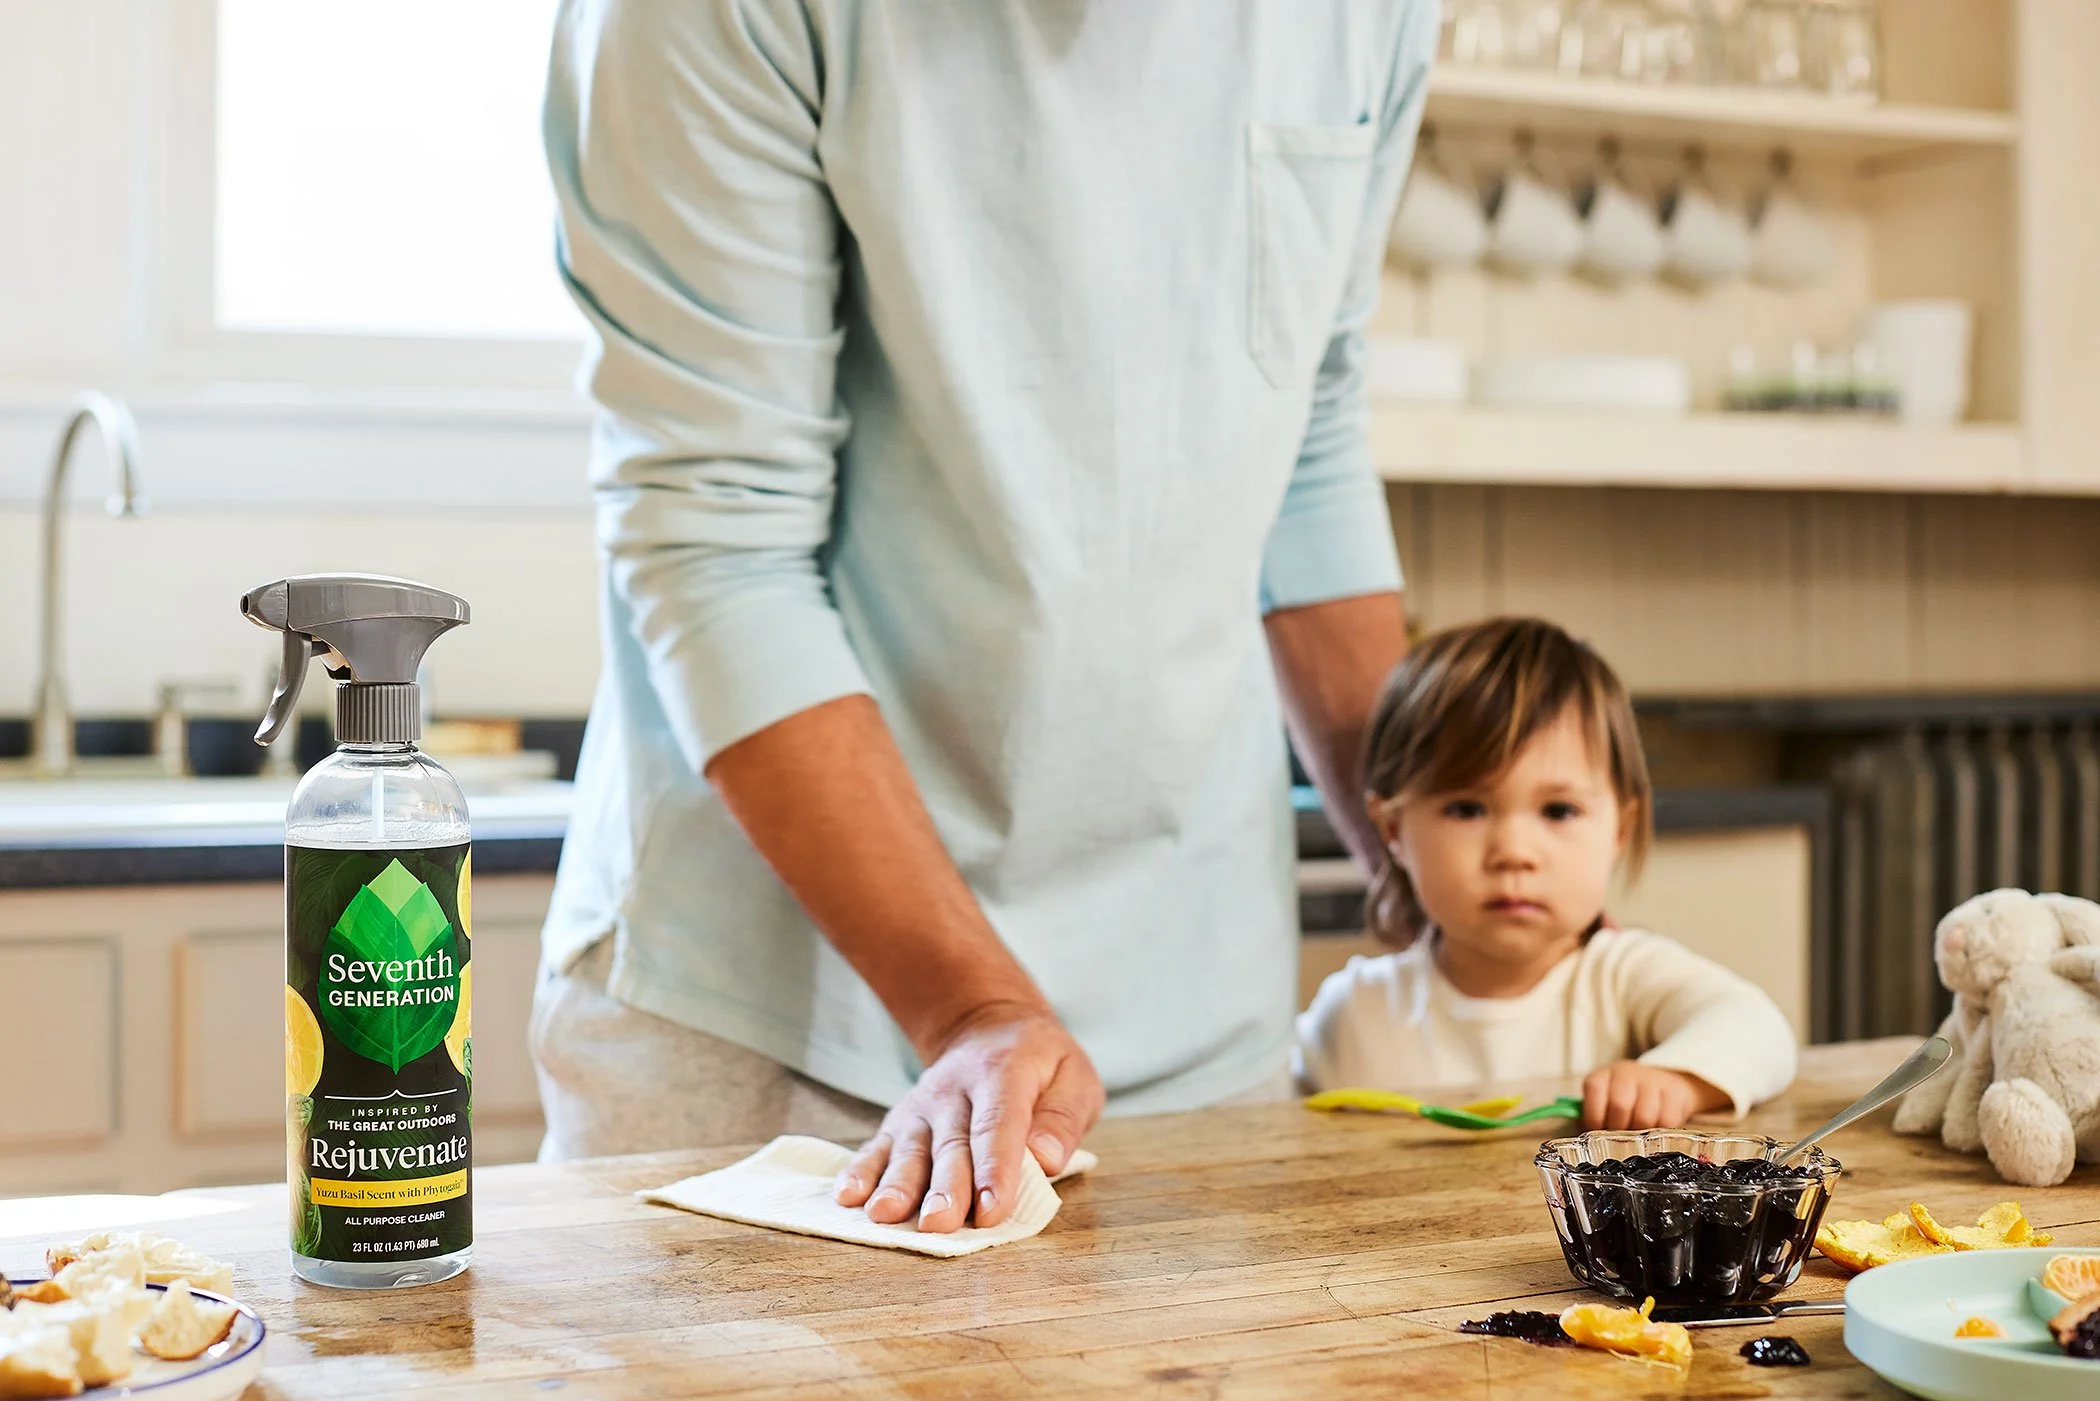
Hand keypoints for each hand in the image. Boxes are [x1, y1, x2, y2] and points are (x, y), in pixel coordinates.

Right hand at [833, 1001, 1103, 1232]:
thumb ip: (1064, 1116)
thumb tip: (1047, 1159)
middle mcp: (956, 1090)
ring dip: (897, 1184)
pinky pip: (880, 1145)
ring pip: (911, 1149)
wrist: (989, 1029)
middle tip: (938, 1223)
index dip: (995, 1169)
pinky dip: (861, 1170)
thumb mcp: (1074, 1076)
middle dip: (944, 1187)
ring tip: (884, 1215)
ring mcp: (924, 1106)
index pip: (998, 1126)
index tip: (992, 1210)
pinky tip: (847, 1196)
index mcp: (1004, 1074)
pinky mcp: (901, 1120)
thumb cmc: (1041, 1065)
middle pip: (951, 1144)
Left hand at [1582, 1061, 1729, 1129]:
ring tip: (1638, 1137)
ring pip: (1644, 1116)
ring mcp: (1652, 1080)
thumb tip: (1579, 1134)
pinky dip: (1660, 1133)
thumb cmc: (1627, 1101)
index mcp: (1603, 1075)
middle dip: (1618, 1129)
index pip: (1594, 1089)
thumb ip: (1592, 1117)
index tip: (1598, 1131)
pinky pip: (1667, 1122)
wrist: (1664, 1085)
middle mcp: (1626, 1073)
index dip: (1594, 1116)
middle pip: (1620, 1104)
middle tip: (1620, 1139)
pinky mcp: (1675, 1093)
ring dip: (1640, 1135)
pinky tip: (1656, 1131)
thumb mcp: (1604, 1103)